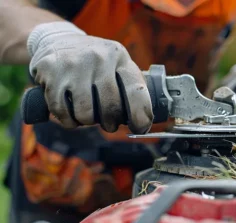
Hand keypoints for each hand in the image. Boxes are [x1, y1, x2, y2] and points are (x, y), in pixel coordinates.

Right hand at [27, 22, 152, 133]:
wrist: (57, 40)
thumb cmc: (95, 63)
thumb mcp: (116, 65)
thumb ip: (130, 88)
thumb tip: (143, 123)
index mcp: (119, 57)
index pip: (136, 90)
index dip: (140, 115)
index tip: (140, 127)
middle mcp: (98, 58)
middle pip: (110, 107)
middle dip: (111, 123)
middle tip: (109, 123)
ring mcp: (73, 64)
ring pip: (85, 113)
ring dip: (88, 122)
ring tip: (88, 114)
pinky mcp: (50, 71)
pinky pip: (62, 112)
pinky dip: (68, 120)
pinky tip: (72, 114)